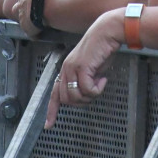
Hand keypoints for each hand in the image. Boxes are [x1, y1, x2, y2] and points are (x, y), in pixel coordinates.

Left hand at [12, 0, 66, 36]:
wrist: (47, 3)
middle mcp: (22, 5)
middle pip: (16, 7)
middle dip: (21, 8)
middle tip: (29, 10)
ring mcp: (24, 17)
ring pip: (21, 21)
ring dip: (27, 21)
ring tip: (34, 23)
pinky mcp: (29, 28)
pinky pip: (31, 32)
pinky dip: (34, 33)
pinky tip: (40, 34)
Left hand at [46, 10, 121, 127]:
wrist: (108, 32)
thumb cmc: (102, 49)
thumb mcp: (92, 69)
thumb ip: (85, 81)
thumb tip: (85, 95)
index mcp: (66, 69)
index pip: (55, 94)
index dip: (52, 110)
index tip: (49, 125)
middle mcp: (66, 69)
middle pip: (67, 99)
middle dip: (82, 101)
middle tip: (95, 91)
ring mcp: (72, 68)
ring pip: (76, 96)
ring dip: (90, 95)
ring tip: (100, 83)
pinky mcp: (81, 67)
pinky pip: (87, 89)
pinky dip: (97, 89)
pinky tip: (103, 79)